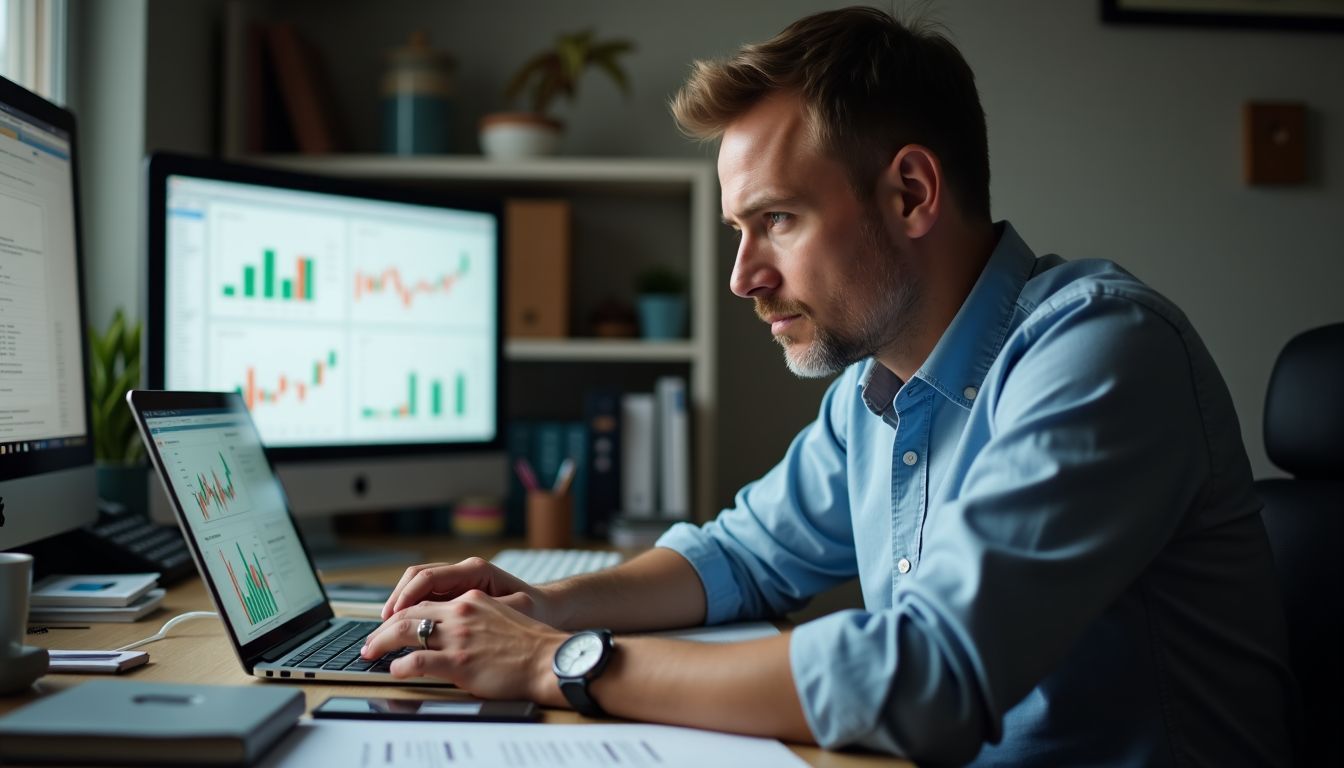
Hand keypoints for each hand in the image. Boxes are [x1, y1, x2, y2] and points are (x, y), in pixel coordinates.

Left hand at [362, 590, 567, 704]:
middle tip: (370, 642)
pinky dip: (400, 666)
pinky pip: (417, 661)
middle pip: (408, 612)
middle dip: (383, 627)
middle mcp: (461, 611)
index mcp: (471, 599)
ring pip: (406, 631)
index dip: (400, 612)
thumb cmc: (531, 644)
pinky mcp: (459, 661)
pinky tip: (395, 670)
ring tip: (371, 653)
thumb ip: (476, 617)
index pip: (424, 600)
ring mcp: (459, 636)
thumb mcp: (501, 616)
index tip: (388, 624)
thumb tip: (453, 627)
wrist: (550, 660)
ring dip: (381, 642)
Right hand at [381, 557, 553, 623]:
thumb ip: (496, 611)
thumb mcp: (520, 609)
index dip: (406, 596)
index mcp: (475, 570)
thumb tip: (468, 616)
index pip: (430, 577)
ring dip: (400, 606)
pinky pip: (426, 598)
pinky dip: (411, 611)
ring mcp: (458, 581)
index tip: (391, 616)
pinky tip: (402, 630)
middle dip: (395, 601)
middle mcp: (463, 572)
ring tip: (385, 630)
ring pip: (417, 586)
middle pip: (417, 578)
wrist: (547, 609)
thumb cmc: (536, 610)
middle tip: (380, 628)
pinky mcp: (456, 594)